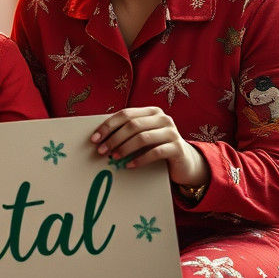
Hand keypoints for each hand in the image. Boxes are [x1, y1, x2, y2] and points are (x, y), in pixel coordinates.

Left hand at [90, 107, 207, 188]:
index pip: (125, 114)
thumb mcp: (142, 136)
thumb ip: (127, 132)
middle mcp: (163, 118)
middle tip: (101, 150)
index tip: (94, 138)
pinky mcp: (177, 148)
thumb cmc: (156, 147)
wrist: (184, 162)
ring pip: (143, 138)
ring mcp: (172, 132)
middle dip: (114, 138)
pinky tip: (129, 165)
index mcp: (152, 112)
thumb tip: (99, 138)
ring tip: (114, 157)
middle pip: (132, 125)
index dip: (108, 126)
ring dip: (125, 148)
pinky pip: (155, 152)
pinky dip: (139, 159)